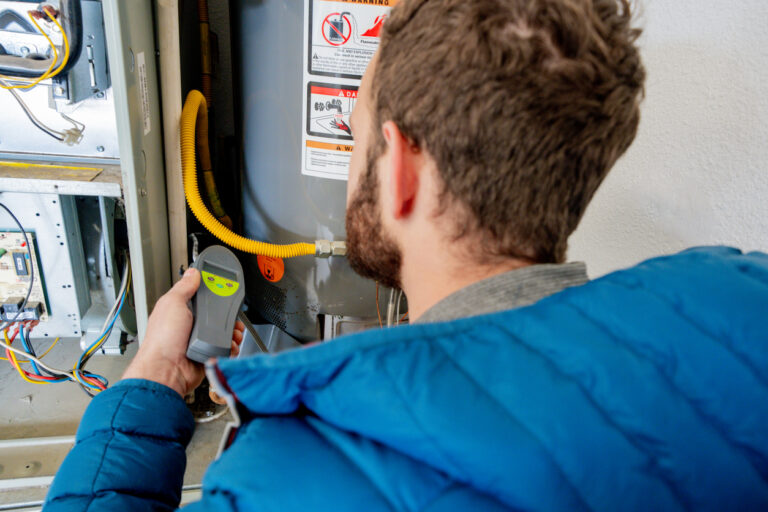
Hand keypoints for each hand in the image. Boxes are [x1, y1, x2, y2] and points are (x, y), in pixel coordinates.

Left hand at [122, 267, 244, 396]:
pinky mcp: (208, 354)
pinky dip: (231, 346)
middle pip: (217, 314)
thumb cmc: (163, 340)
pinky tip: (230, 344)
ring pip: (224, 332)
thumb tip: (192, 273)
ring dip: (232, 331)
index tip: (225, 287)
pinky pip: (226, 348)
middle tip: (233, 314)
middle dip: (228, 314)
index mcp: (180, 311)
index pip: (201, 296)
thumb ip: (184, 287)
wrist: (167, 371)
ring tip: (233, 331)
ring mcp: (200, 341)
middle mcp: (190, 326)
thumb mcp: (172, 303)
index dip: (213, 291)